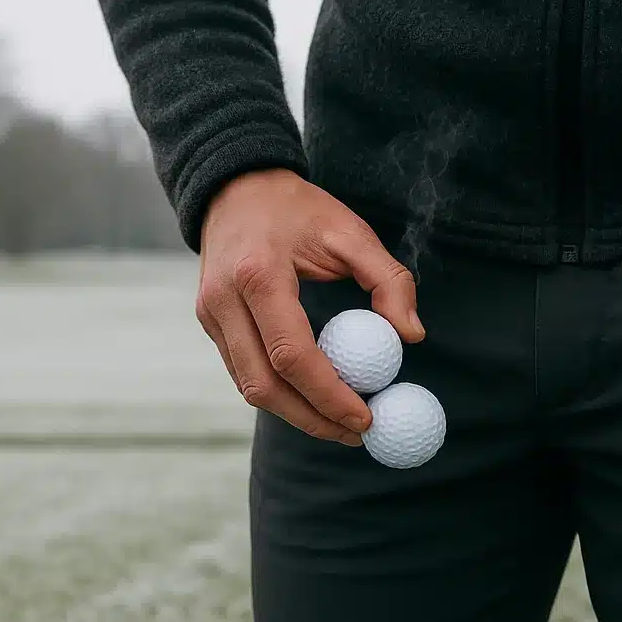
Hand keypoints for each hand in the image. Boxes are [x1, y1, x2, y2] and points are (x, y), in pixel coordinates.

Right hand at [196, 169, 423, 444]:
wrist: (235, 187)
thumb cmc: (299, 208)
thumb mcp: (352, 231)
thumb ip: (389, 281)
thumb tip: (412, 336)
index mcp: (259, 275)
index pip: (292, 355)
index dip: (329, 395)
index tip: (365, 418)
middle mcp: (224, 300)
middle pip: (264, 385)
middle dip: (312, 419)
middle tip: (355, 434)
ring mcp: (210, 315)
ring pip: (249, 387)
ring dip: (295, 414)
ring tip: (339, 424)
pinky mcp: (209, 323)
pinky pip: (243, 372)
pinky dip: (278, 394)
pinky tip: (312, 398)